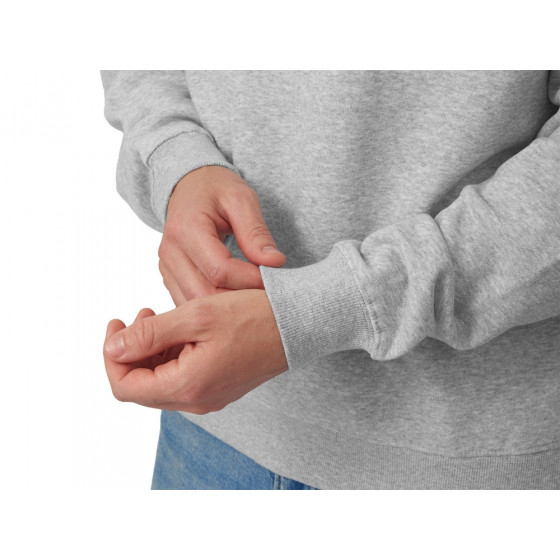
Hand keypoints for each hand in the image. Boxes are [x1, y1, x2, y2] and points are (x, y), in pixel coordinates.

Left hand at [103, 289, 288, 413]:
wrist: (297, 326)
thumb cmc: (254, 316)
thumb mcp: (196, 315)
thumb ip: (150, 334)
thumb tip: (114, 347)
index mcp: (187, 385)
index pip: (125, 386)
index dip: (112, 355)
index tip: (117, 323)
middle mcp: (197, 400)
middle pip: (141, 387)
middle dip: (131, 351)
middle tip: (141, 314)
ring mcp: (209, 396)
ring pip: (160, 382)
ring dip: (151, 352)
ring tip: (161, 317)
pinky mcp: (219, 388)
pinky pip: (182, 379)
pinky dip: (171, 356)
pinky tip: (181, 330)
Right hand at [159, 165, 285, 304]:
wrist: (189, 185)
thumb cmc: (216, 188)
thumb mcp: (241, 199)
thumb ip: (256, 232)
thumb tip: (275, 263)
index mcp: (186, 228)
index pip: (219, 270)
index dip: (250, 280)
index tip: (273, 277)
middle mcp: (170, 252)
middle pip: (205, 294)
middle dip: (239, 299)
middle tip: (266, 294)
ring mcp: (167, 268)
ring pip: (196, 304)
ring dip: (227, 307)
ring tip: (253, 297)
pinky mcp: (170, 277)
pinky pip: (190, 302)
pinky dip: (214, 306)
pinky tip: (237, 297)